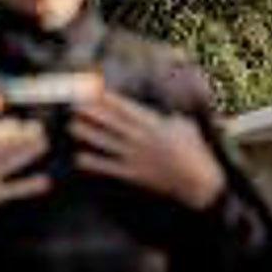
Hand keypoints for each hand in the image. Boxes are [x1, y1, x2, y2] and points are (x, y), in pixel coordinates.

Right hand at [0, 118, 51, 241]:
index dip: (6, 127)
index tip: (16, 122)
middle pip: (6, 145)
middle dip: (23, 135)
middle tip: (37, 127)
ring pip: (11, 163)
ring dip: (29, 152)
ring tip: (43, 143)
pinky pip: (12, 191)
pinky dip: (28, 187)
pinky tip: (44, 182)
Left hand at [69, 91, 225, 209]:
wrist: (199, 181)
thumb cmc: (194, 151)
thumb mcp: (184, 125)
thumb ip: (167, 114)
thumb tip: (162, 104)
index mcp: (155, 124)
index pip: (127, 108)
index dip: (109, 99)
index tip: (94, 90)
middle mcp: (142, 139)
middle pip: (112, 123)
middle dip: (93, 112)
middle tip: (74, 104)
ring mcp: (136, 157)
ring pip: (107, 143)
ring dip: (88, 134)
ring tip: (72, 125)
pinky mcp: (133, 174)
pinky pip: (109, 167)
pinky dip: (94, 163)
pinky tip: (78, 158)